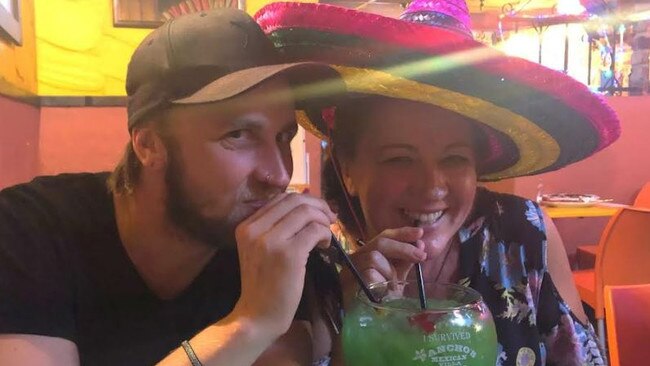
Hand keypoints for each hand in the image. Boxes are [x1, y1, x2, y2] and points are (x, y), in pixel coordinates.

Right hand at [231, 193, 335, 338]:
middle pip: (295, 200)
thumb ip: (276, 226)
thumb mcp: (261, 249)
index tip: (318, 212)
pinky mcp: (289, 254)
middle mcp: (255, 229)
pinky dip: (325, 234)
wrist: (258, 315)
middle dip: (318, 206)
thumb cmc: (263, 284)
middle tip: (330, 219)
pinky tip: (325, 246)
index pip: (281, 198)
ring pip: (307, 213)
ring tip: (326, 235)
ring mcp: (271, 240)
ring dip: (323, 221)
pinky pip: (315, 231)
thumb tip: (308, 205)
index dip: (305, 200)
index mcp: (246, 225)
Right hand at [341, 227, 426, 300]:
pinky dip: (381, 282)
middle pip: (379, 242)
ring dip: (390, 270)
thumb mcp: (396, 277)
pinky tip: (384, 292)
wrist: (369, 322)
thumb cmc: (383, 300)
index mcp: (368, 254)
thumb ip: (405, 261)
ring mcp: (350, 270)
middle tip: (421, 256)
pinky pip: (369, 275)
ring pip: (374, 257)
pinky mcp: (348, 282)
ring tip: (393, 285)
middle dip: (403, 248)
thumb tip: (420, 244)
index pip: (384, 236)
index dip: (402, 233)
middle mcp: (357, 258)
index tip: (420, 233)